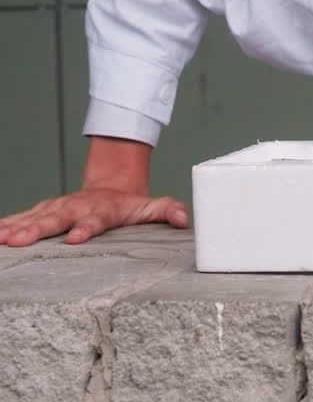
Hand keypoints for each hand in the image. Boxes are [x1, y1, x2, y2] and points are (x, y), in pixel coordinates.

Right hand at [0, 189, 188, 246]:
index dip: (85, 228)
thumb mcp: (152, 206)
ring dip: (16, 227)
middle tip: (20, 240)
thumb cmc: (131, 203)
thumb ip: (167, 211)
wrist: (113, 185)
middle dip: (38, 229)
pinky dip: (7, 224)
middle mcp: (77, 207)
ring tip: (1, 239)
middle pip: (57, 218)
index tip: (74, 238)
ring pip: (35, 216)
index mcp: (103, 209)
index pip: (94, 220)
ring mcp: (59, 208)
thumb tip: (183, 219)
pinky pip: (23, 217)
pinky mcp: (46, 210)